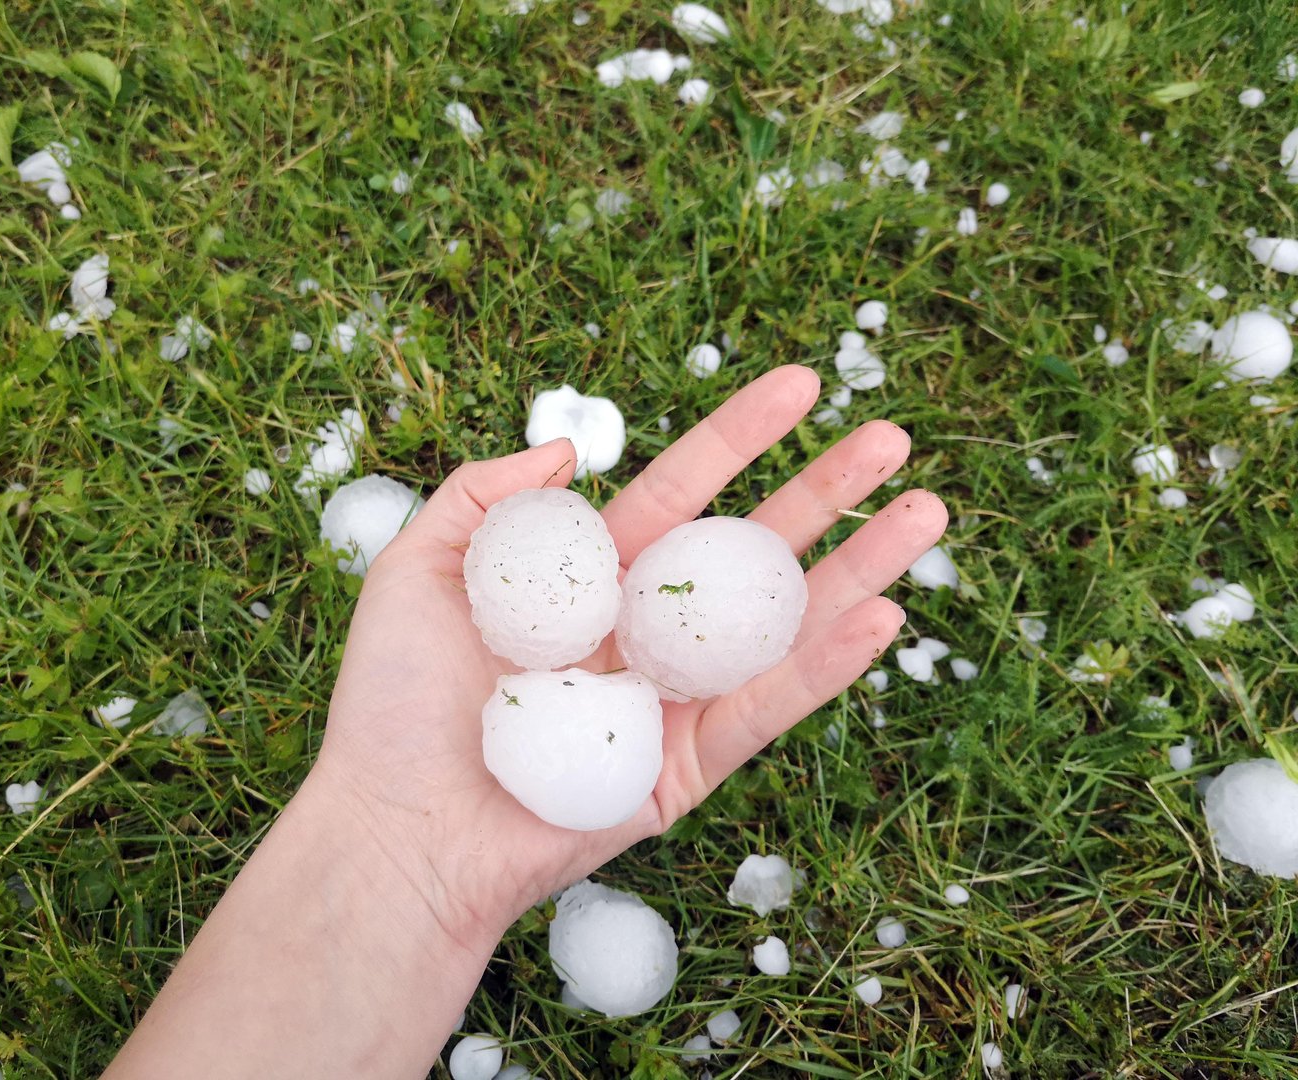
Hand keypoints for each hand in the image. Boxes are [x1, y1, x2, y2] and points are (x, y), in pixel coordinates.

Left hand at [312, 365, 946, 952]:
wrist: (394, 828)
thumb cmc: (393, 704)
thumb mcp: (419, 569)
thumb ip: (486, 495)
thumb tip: (572, 446)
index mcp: (585, 579)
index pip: (678, 491)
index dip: (738, 437)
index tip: (799, 384)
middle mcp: (639, 631)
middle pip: (748, 548)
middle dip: (822, 491)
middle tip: (892, 436)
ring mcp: (669, 701)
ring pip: (778, 624)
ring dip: (857, 568)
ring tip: (926, 512)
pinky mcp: (684, 771)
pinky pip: (763, 709)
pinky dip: (822, 667)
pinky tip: (883, 613)